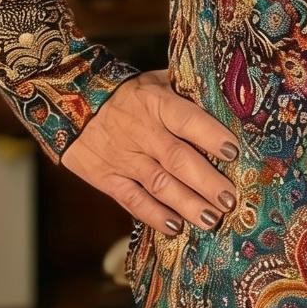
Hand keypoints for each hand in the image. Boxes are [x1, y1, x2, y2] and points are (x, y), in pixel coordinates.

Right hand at [61, 70, 240, 238]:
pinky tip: (175, 227)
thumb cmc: (127, 92)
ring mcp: (124, 158)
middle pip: (178, 159)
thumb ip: (185, 91)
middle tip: (230, 199)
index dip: (211, 136)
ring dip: (187, 205)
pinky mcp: (108, 178)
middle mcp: (143, 132)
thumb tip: (224, 102)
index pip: (188, 120)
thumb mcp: (155, 80)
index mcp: (157, 103)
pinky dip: (154, 215)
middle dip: (206, 182)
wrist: (72, 102)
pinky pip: (133, 200)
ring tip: (212, 219)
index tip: (234, 152)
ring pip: (159, 184)